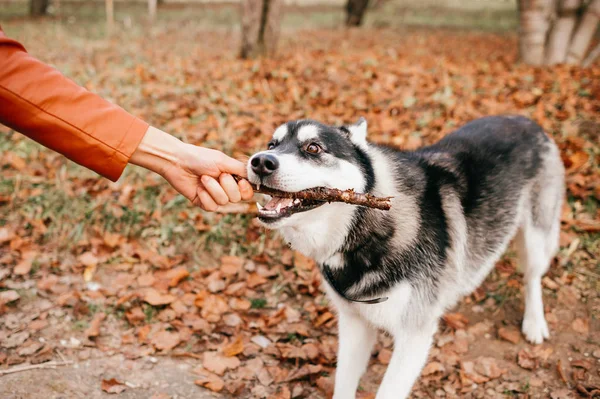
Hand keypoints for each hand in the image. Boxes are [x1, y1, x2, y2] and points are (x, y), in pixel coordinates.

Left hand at [130, 126, 253, 210]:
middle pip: (237, 198)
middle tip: (218, 175)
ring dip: (213, 189)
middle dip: (227, 186)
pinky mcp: (203, 203)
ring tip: (204, 178)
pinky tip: (199, 188)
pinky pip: (211, 207)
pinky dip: (205, 196)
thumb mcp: (223, 161)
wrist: (177, 162)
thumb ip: (240, 169)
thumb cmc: (200, 158)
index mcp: (233, 177)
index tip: (240, 181)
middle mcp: (226, 188)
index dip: (245, 189)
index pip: (248, 191)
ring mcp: (214, 196)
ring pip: (223, 202)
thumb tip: (256, 176)